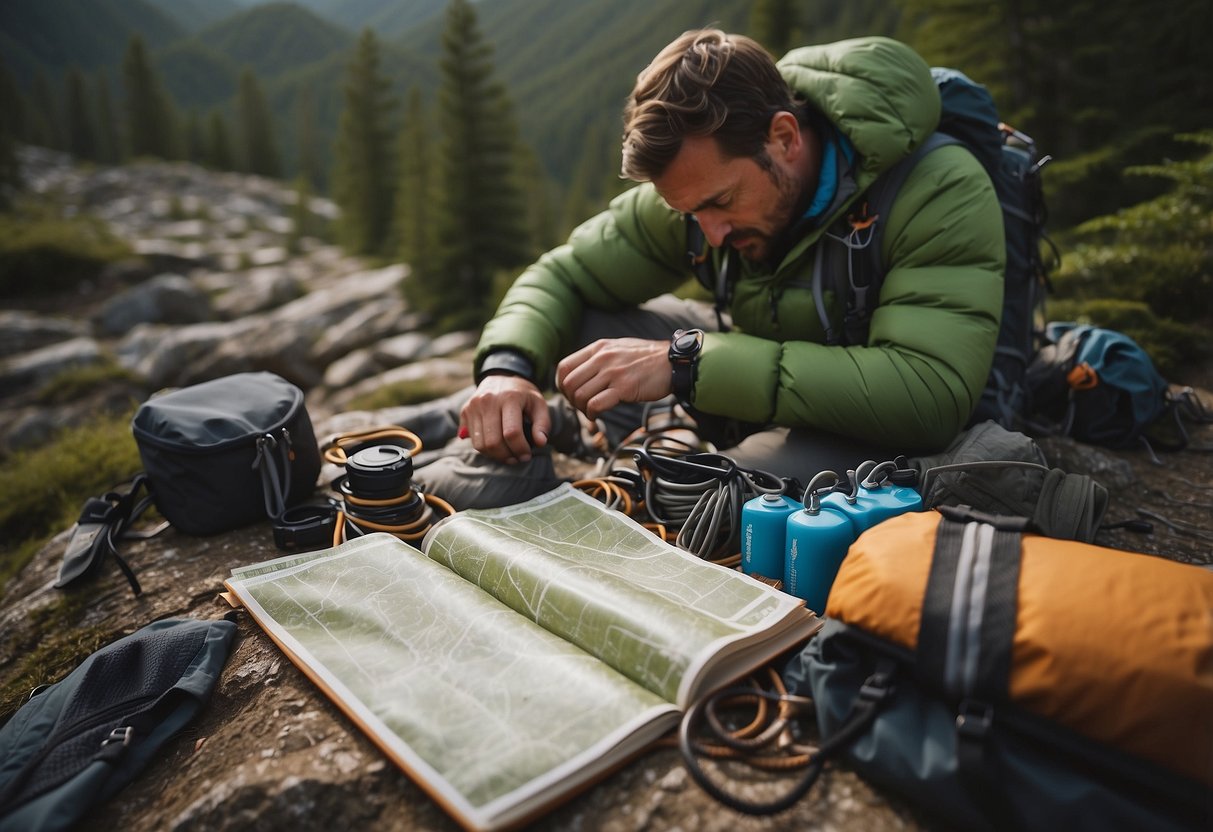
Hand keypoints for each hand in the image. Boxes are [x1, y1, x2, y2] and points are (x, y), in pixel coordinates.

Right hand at [459, 375, 550, 463]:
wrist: (501, 377)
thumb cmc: (523, 395)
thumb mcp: (539, 404)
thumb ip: (543, 423)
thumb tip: (540, 442)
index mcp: (509, 398)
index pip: (512, 433)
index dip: (520, 449)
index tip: (527, 455)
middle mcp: (488, 401)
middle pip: (493, 442)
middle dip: (507, 456)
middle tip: (518, 458)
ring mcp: (473, 406)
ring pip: (480, 444)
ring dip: (495, 456)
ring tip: (508, 455)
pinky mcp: (465, 411)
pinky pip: (472, 440)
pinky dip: (485, 449)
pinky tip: (497, 448)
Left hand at [556, 338, 671, 419]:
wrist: (672, 362)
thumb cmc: (646, 359)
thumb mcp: (617, 348)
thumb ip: (598, 358)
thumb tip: (579, 374)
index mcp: (598, 348)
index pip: (564, 367)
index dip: (561, 385)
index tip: (569, 394)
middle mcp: (602, 358)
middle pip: (568, 384)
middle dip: (571, 400)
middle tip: (580, 406)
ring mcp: (613, 372)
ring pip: (580, 395)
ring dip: (581, 409)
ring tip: (591, 412)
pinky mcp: (624, 387)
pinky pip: (596, 404)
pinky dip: (592, 414)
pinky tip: (597, 416)